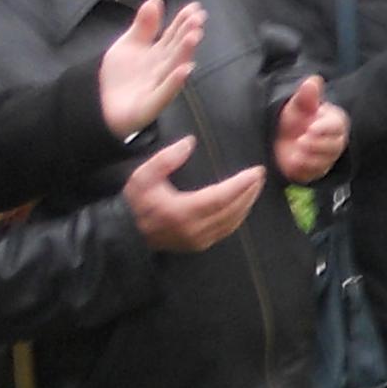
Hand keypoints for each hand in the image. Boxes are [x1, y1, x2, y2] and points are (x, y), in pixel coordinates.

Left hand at [96, 0, 202, 136]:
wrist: (102, 108)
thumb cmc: (120, 77)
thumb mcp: (129, 45)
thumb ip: (143, 26)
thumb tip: (155, 0)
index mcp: (158, 53)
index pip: (174, 34)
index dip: (183, 21)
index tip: (195, 7)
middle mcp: (162, 68)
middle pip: (176, 49)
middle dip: (188, 34)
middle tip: (198, 19)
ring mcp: (158, 86)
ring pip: (173, 68)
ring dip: (185, 53)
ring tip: (194, 37)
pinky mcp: (150, 106)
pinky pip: (164, 94)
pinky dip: (174, 83)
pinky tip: (184, 70)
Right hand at [121, 135, 261, 251]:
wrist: (125, 233)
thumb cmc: (135, 202)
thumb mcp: (143, 176)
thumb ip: (166, 159)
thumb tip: (190, 142)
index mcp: (182, 211)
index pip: (222, 197)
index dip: (241, 184)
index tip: (255, 171)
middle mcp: (194, 229)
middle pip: (232, 210)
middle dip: (249, 192)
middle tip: (260, 175)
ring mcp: (198, 240)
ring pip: (232, 223)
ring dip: (247, 204)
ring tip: (255, 187)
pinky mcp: (198, 245)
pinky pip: (226, 231)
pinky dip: (238, 217)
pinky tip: (243, 205)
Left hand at [269, 76, 347, 180]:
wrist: (278, 139)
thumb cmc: (292, 119)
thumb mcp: (296, 105)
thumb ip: (306, 96)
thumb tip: (313, 80)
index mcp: (333, 121)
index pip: (337, 125)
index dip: (325, 128)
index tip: (311, 128)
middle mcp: (334, 141)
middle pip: (335, 146)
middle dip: (317, 144)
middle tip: (301, 140)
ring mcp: (326, 158)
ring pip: (326, 161)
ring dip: (310, 157)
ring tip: (296, 151)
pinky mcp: (316, 171)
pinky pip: (315, 173)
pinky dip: (304, 169)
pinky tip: (294, 162)